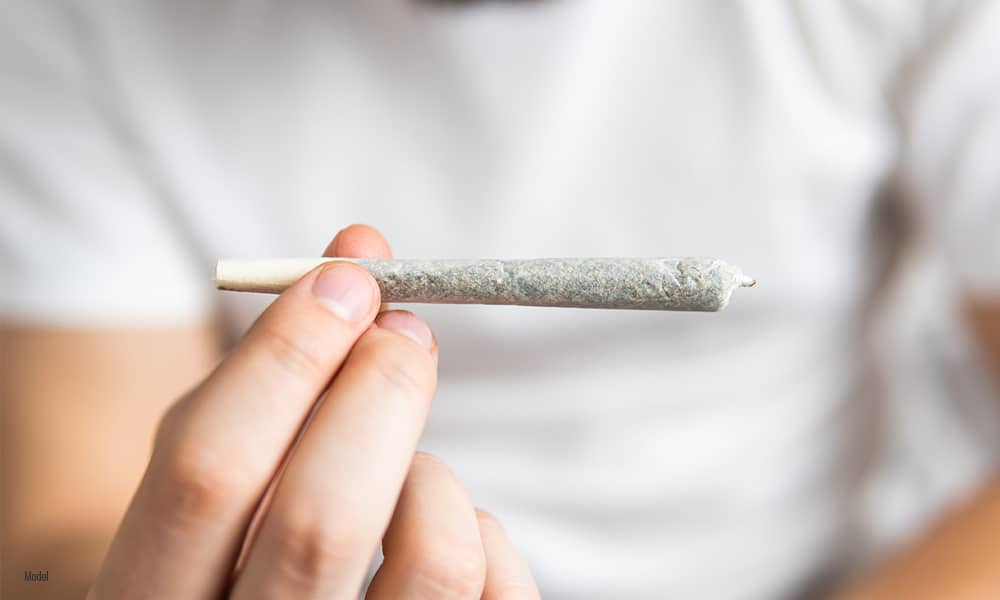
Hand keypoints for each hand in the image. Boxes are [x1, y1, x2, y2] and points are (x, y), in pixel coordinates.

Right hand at [88, 225, 538, 598]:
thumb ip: (271, 375)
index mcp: (149, 598)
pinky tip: (438, 525)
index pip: (208, 475)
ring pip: (433, 559)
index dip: (283, 361)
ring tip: (403, 463)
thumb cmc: (228, 544)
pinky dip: (477, 529)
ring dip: (427, 472)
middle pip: (322, 520)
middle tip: (403, 330)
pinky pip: (493, 587)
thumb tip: (357, 249)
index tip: (344, 279)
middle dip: (377, 394)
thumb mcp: (217, 475)